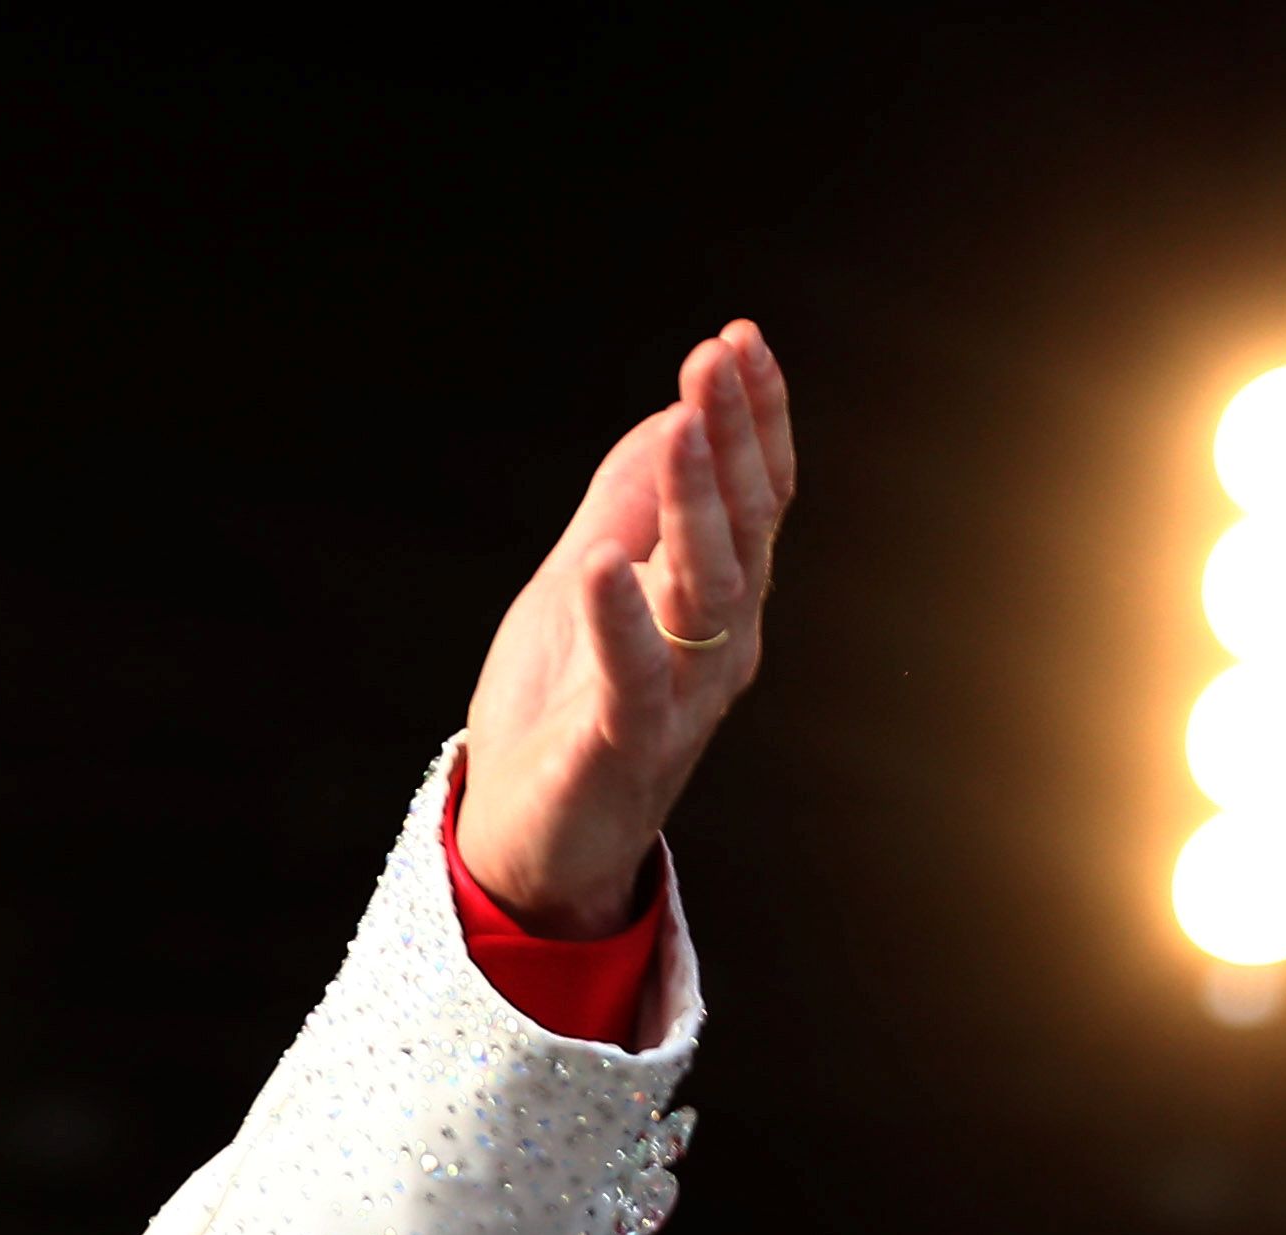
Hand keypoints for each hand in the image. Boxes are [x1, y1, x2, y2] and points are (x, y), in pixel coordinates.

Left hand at [457, 321, 796, 935]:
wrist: (531, 841)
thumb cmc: (563, 709)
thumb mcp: (586, 581)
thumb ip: (626, 505)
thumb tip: (669, 415)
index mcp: (718, 599)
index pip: (754, 494)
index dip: (753, 417)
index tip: (738, 341)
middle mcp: (720, 642)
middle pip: (742, 525)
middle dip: (732, 436)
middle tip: (717, 358)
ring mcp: (682, 696)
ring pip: (706, 589)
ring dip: (695, 503)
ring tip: (681, 425)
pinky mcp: (626, 747)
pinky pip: (636, 679)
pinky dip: (621, 619)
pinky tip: (606, 563)